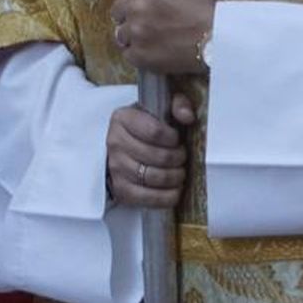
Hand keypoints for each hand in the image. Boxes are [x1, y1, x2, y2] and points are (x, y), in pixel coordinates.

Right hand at [106, 94, 195, 208]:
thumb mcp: (159, 108)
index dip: (173, 138)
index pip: (155, 132)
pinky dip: (168, 196)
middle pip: (158, 157)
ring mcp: (116, 168)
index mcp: (123, 119)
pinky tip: (175, 189)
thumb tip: (188, 116)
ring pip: (155, 178)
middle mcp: (115, 143)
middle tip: (182, 157)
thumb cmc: (146, 128)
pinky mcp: (121, 190)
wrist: (124, 148)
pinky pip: (149, 198)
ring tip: (180, 172)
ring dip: (176, 177)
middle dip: (178, 158)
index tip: (177, 139)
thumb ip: (177, 104)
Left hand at [110, 0, 214, 73]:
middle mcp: (134, 8)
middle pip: (117, 11)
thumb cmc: (203, 7)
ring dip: (132, 34)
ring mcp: (134, 34)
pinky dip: (137, 52)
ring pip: (120, 33)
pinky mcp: (138, 55)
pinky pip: (127, 52)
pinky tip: (154, 48)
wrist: (215, 41)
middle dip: (131, 13)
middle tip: (152, 18)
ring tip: (153, 35)